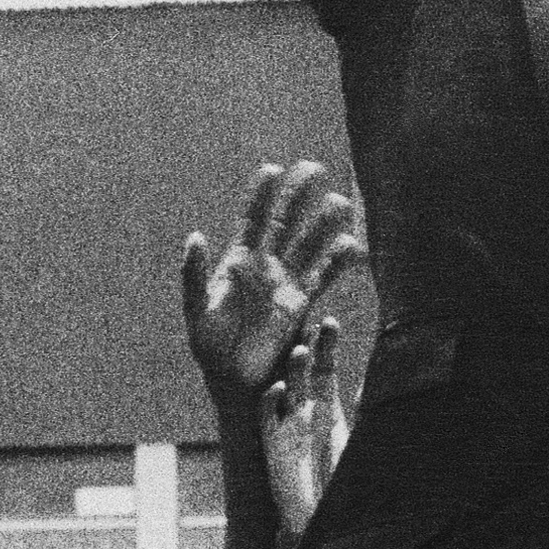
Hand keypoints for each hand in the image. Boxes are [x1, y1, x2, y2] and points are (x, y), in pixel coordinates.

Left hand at [180, 162, 364, 405]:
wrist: (235, 381)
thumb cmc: (210, 346)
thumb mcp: (196, 311)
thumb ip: (195, 275)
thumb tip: (195, 236)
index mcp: (238, 261)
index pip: (253, 220)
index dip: (262, 194)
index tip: (273, 168)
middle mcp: (266, 266)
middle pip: (287, 223)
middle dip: (299, 195)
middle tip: (315, 167)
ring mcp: (287, 283)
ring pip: (310, 245)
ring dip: (324, 224)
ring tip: (340, 203)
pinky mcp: (302, 304)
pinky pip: (323, 277)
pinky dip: (338, 262)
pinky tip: (353, 247)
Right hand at [260, 317, 349, 542]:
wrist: (324, 521)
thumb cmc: (344, 485)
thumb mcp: (363, 443)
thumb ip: (368, 413)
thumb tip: (372, 380)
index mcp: (330, 410)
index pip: (325, 368)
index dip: (326, 344)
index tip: (329, 321)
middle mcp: (306, 413)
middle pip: (304, 371)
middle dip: (306, 346)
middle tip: (309, 322)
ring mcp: (288, 426)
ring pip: (286, 387)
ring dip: (291, 370)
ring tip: (299, 352)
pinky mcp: (274, 445)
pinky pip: (267, 417)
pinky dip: (270, 400)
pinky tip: (279, 388)